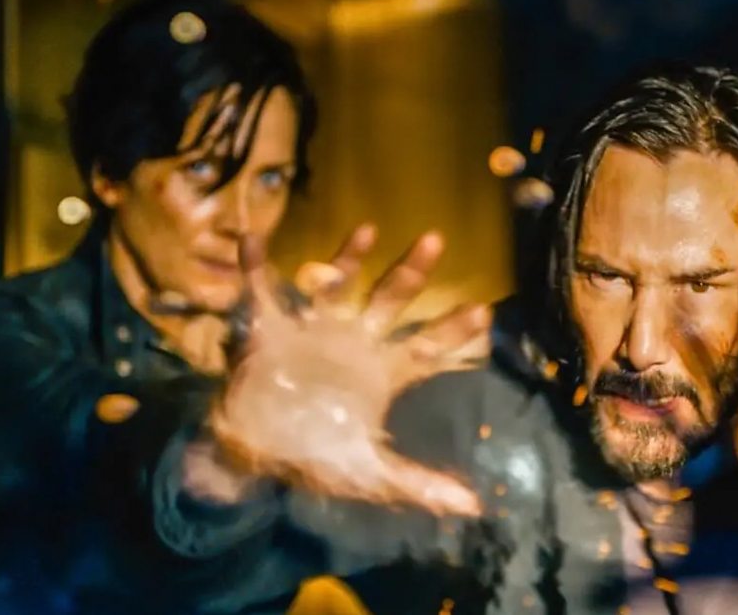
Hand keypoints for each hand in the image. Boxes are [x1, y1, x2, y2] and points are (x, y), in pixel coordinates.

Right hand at [209, 225, 488, 516]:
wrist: (259, 452)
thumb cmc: (319, 455)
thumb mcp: (370, 472)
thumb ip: (419, 484)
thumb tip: (472, 507)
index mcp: (382, 371)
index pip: (426, 347)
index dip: (454, 331)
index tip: (484, 312)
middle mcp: (354, 341)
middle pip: (390, 301)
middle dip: (411, 273)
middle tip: (435, 240)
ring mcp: (314, 330)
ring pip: (337, 286)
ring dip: (349, 259)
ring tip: (368, 230)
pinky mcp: (272, 329)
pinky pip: (262, 291)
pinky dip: (254, 267)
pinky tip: (253, 241)